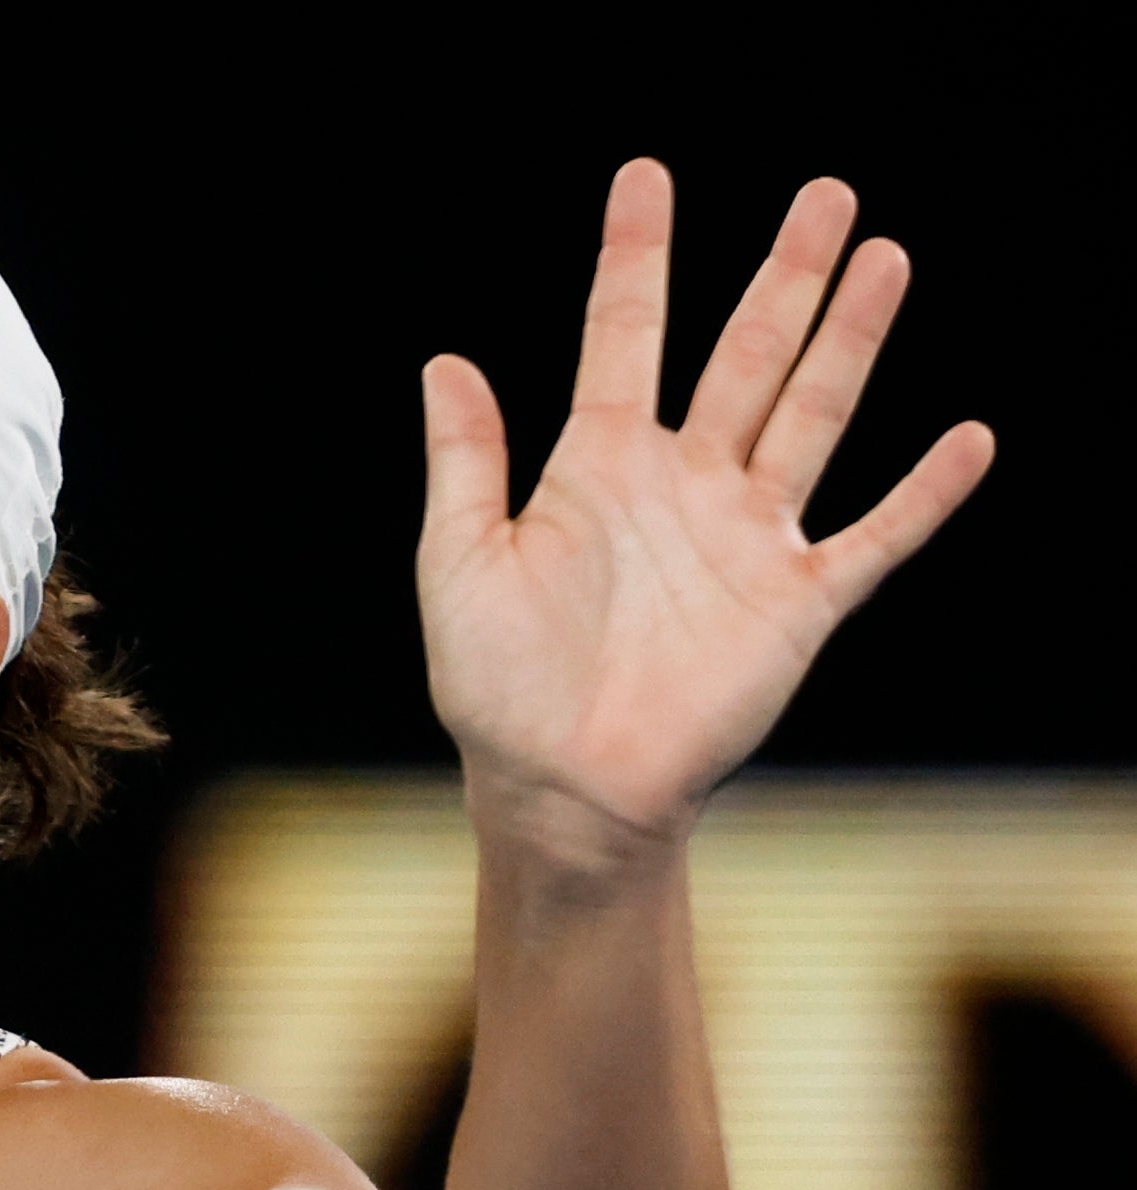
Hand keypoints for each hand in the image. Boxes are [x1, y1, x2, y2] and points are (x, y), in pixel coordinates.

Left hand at [417, 160, 994, 847]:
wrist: (560, 787)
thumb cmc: (495, 686)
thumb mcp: (460, 563)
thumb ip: (467, 462)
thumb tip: (444, 362)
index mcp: (597, 466)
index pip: (624, 336)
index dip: (636, 256)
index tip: (646, 178)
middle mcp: (682, 485)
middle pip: (745, 354)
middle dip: (785, 275)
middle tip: (825, 194)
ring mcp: (745, 538)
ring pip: (812, 414)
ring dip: (850, 341)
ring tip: (885, 259)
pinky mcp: (795, 603)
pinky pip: (873, 537)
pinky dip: (923, 493)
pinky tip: (969, 438)